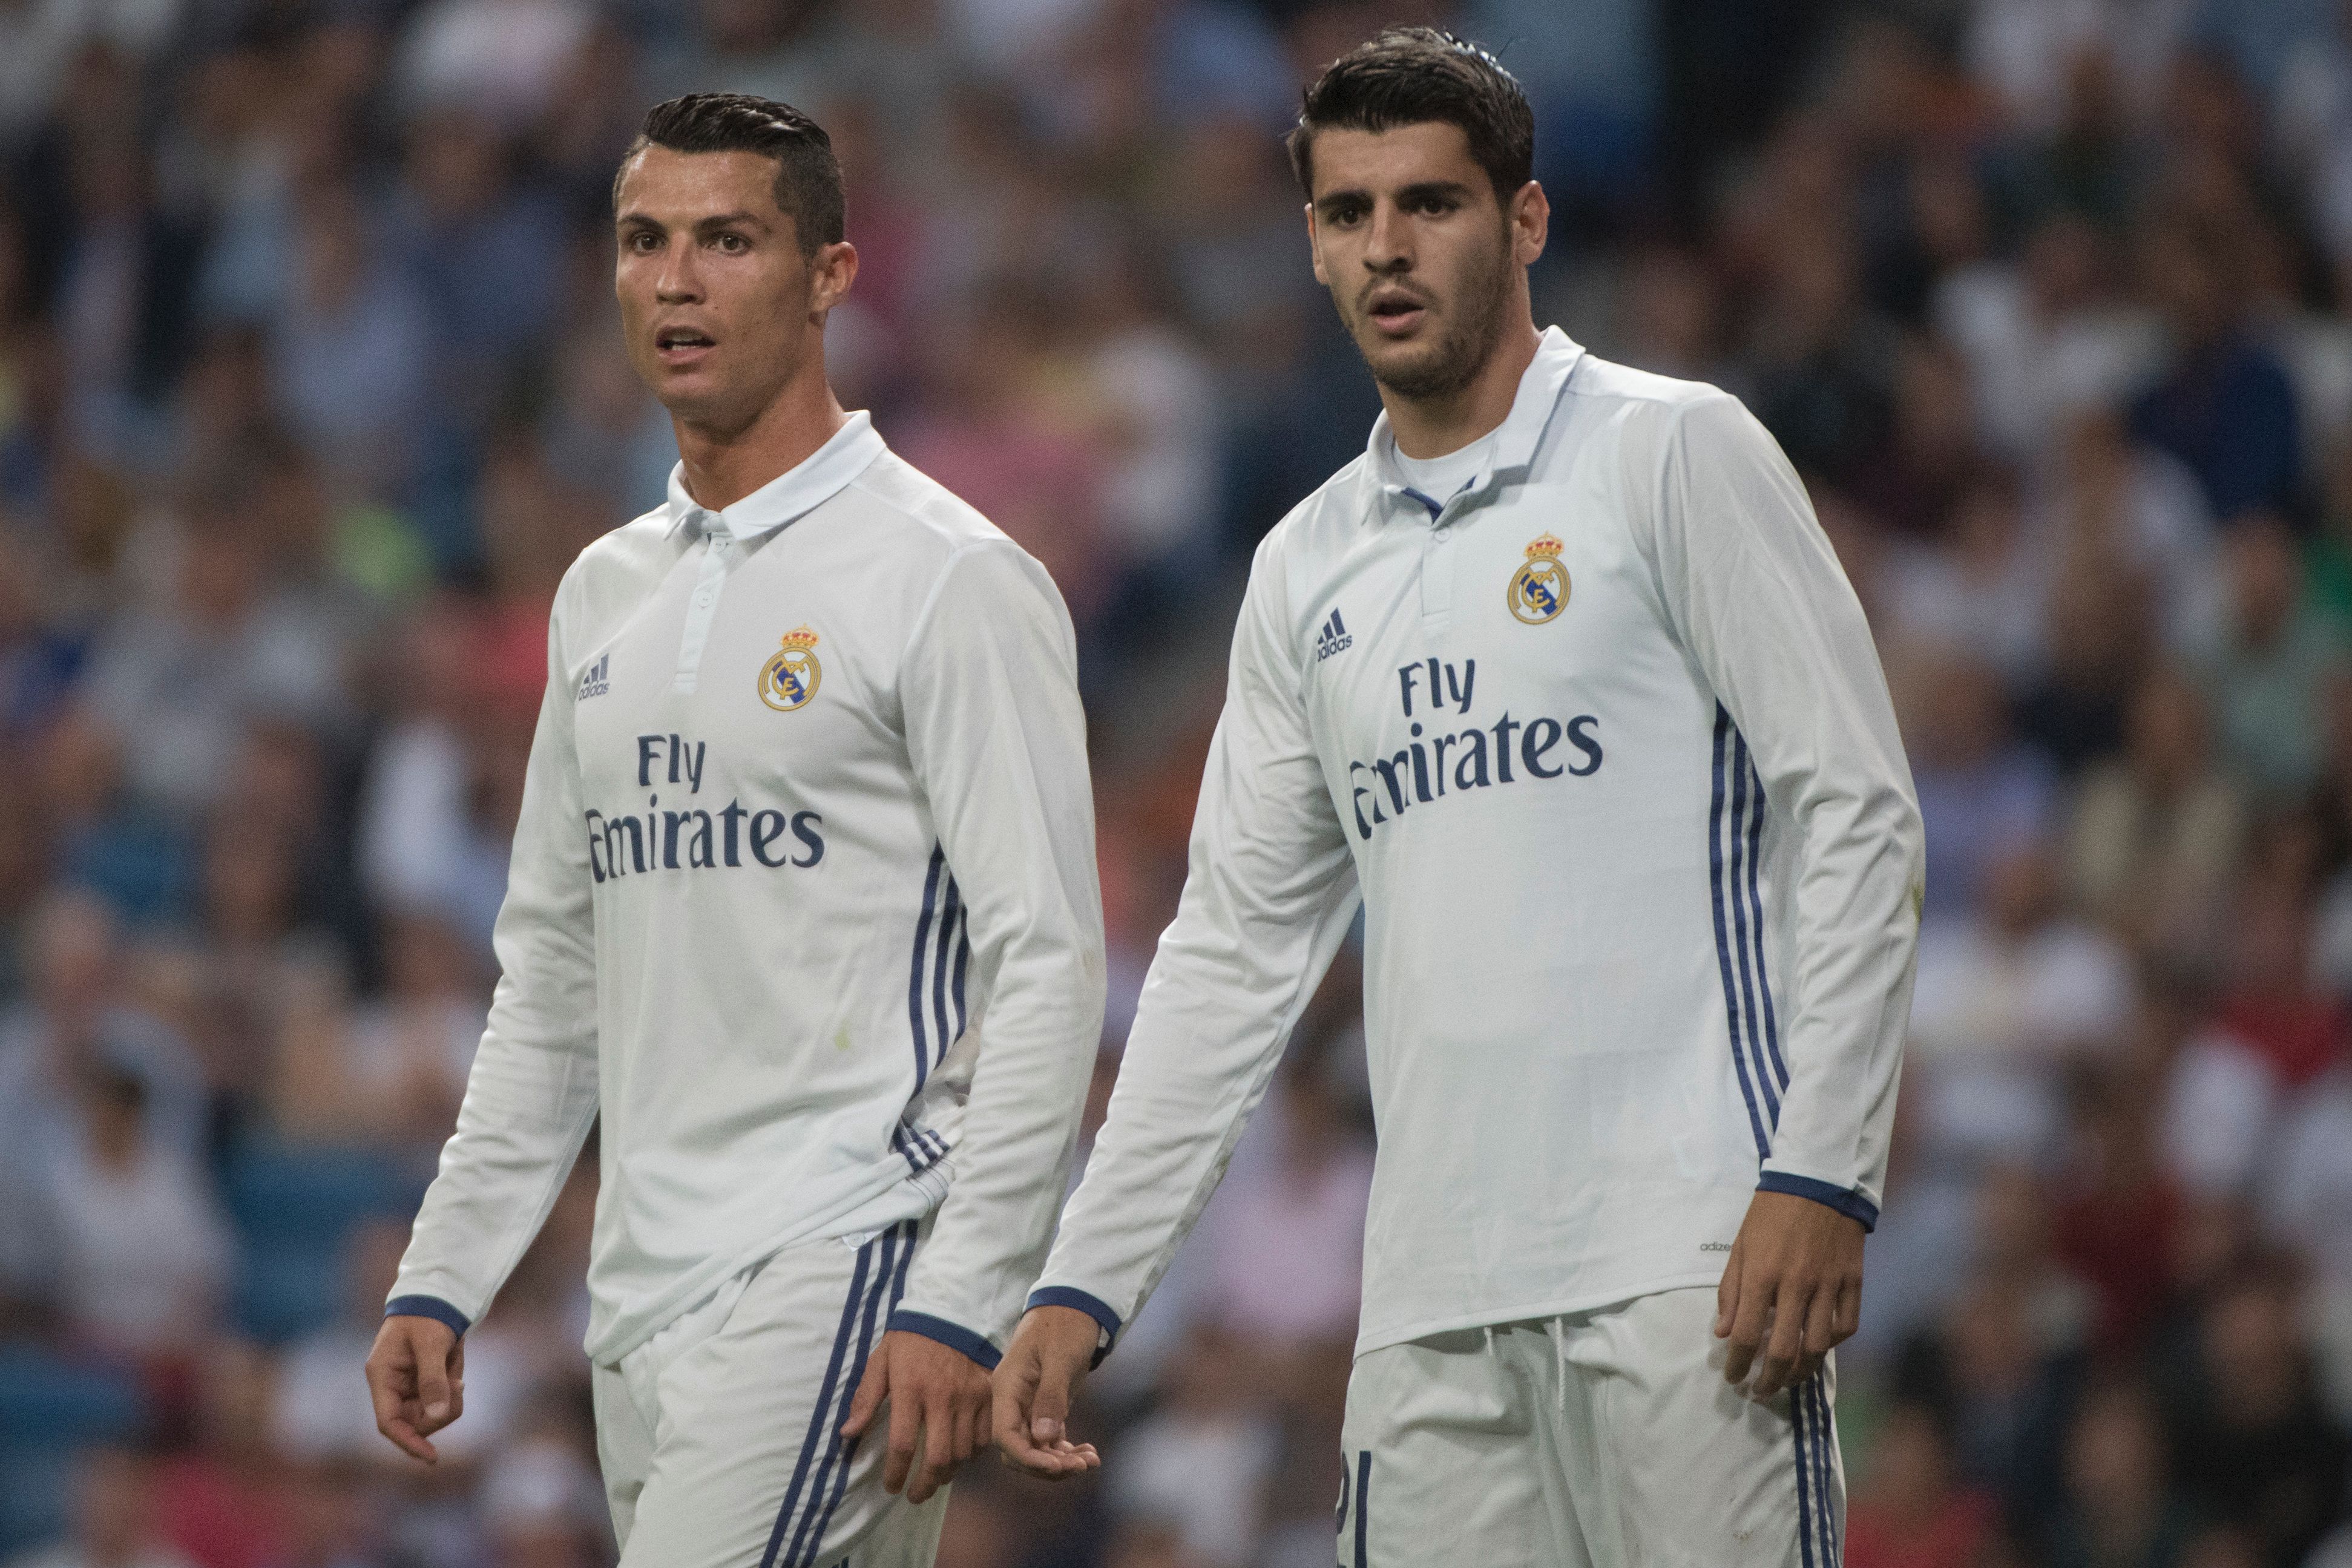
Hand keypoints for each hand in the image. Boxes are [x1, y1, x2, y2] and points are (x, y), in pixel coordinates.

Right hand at [366, 1315, 464, 1463]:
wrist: (437, 1296)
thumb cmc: (427, 1315)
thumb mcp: (431, 1343)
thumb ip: (433, 1379)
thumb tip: (438, 1415)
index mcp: (382, 1377)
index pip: (389, 1423)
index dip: (408, 1443)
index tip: (432, 1457)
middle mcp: (392, 1386)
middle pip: (417, 1422)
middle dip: (441, 1409)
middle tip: (458, 1382)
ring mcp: (408, 1386)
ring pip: (433, 1412)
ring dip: (450, 1392)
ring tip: (453, 1360)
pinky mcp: (424, 1382)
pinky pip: (444, 1397)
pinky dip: (454, 1382)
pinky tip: (454, 1358)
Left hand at [841, 1330, 993, 1503]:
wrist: (948, 1311)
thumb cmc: (908, 1340)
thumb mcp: (879, 1361)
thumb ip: (865, 1398)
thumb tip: (847, 1434)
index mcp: (911, 1389)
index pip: (903, 1445)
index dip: (896, 1473)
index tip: (891, 1486)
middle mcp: (942, 1397)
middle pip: (938, 1458)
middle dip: (925, 1485)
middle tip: (914, 1495)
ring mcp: (969, 1397)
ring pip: (963, 1452)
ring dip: (948, 1473)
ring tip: (934, 1479)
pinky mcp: (987, 1394)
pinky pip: (984, 1437)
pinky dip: (972, 1454)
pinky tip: (959, 1457)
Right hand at [992, 1305, 1101, 1479]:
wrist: (1075, 1304)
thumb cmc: (1065, 1325)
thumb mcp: (1059, 1357)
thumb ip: (1050, 1397)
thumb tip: (1042, 1438)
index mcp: (1007, 1387)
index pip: (1005, 1436)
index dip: (1028, 1458)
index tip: (1057, 1467)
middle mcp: (1013, 1400)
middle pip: (1019, 1450)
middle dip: (1047, 1465)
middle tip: (1080, 1466)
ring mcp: (1028, 1405)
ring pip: (1036, 1448)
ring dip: (1061, 1461)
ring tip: (1091, 1461)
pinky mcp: (1045, 1407)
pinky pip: (1050, 1439)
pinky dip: (1067, 1451)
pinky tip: (1090, 1454)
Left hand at [1714, 1190, 1863, 1398]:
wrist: (1818, 1180)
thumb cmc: (1771, 1213)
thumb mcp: (1741, 1246)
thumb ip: (1731, 1291)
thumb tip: (1724, 1333)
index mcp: (1763, 1275)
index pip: (1747, 1335)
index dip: (1738, 1364)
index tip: (1732, 1378)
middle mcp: (1797, 1286)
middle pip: (1783, 1351)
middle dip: (1768, 1380)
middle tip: (1758, 1392)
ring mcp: (1829, 1286)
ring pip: (1818, 1348)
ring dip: (1800, 1373)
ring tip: (1785, 1381)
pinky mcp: (1853, 1282)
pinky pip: (1846, 1327)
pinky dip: (1832, 1346)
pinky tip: (1817, 1351)